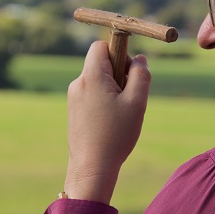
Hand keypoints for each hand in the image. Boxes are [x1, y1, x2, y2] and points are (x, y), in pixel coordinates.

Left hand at [63, 41, 150, 203]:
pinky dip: (104, 101)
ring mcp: (73, 98)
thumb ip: (141, 75)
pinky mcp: (74, 110)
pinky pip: (92, 94)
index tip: (130, 71)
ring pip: (97, 80)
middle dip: (119, 73)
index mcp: (91, 77)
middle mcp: (78, 83)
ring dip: (113, 89)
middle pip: (100, 63)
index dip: (119, 51)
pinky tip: (111, 122)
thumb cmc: (115, 135)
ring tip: (121, 113)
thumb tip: (139, 59)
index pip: (101, 46)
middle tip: (130, 97)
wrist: (91, 167)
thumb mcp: (137, 102)